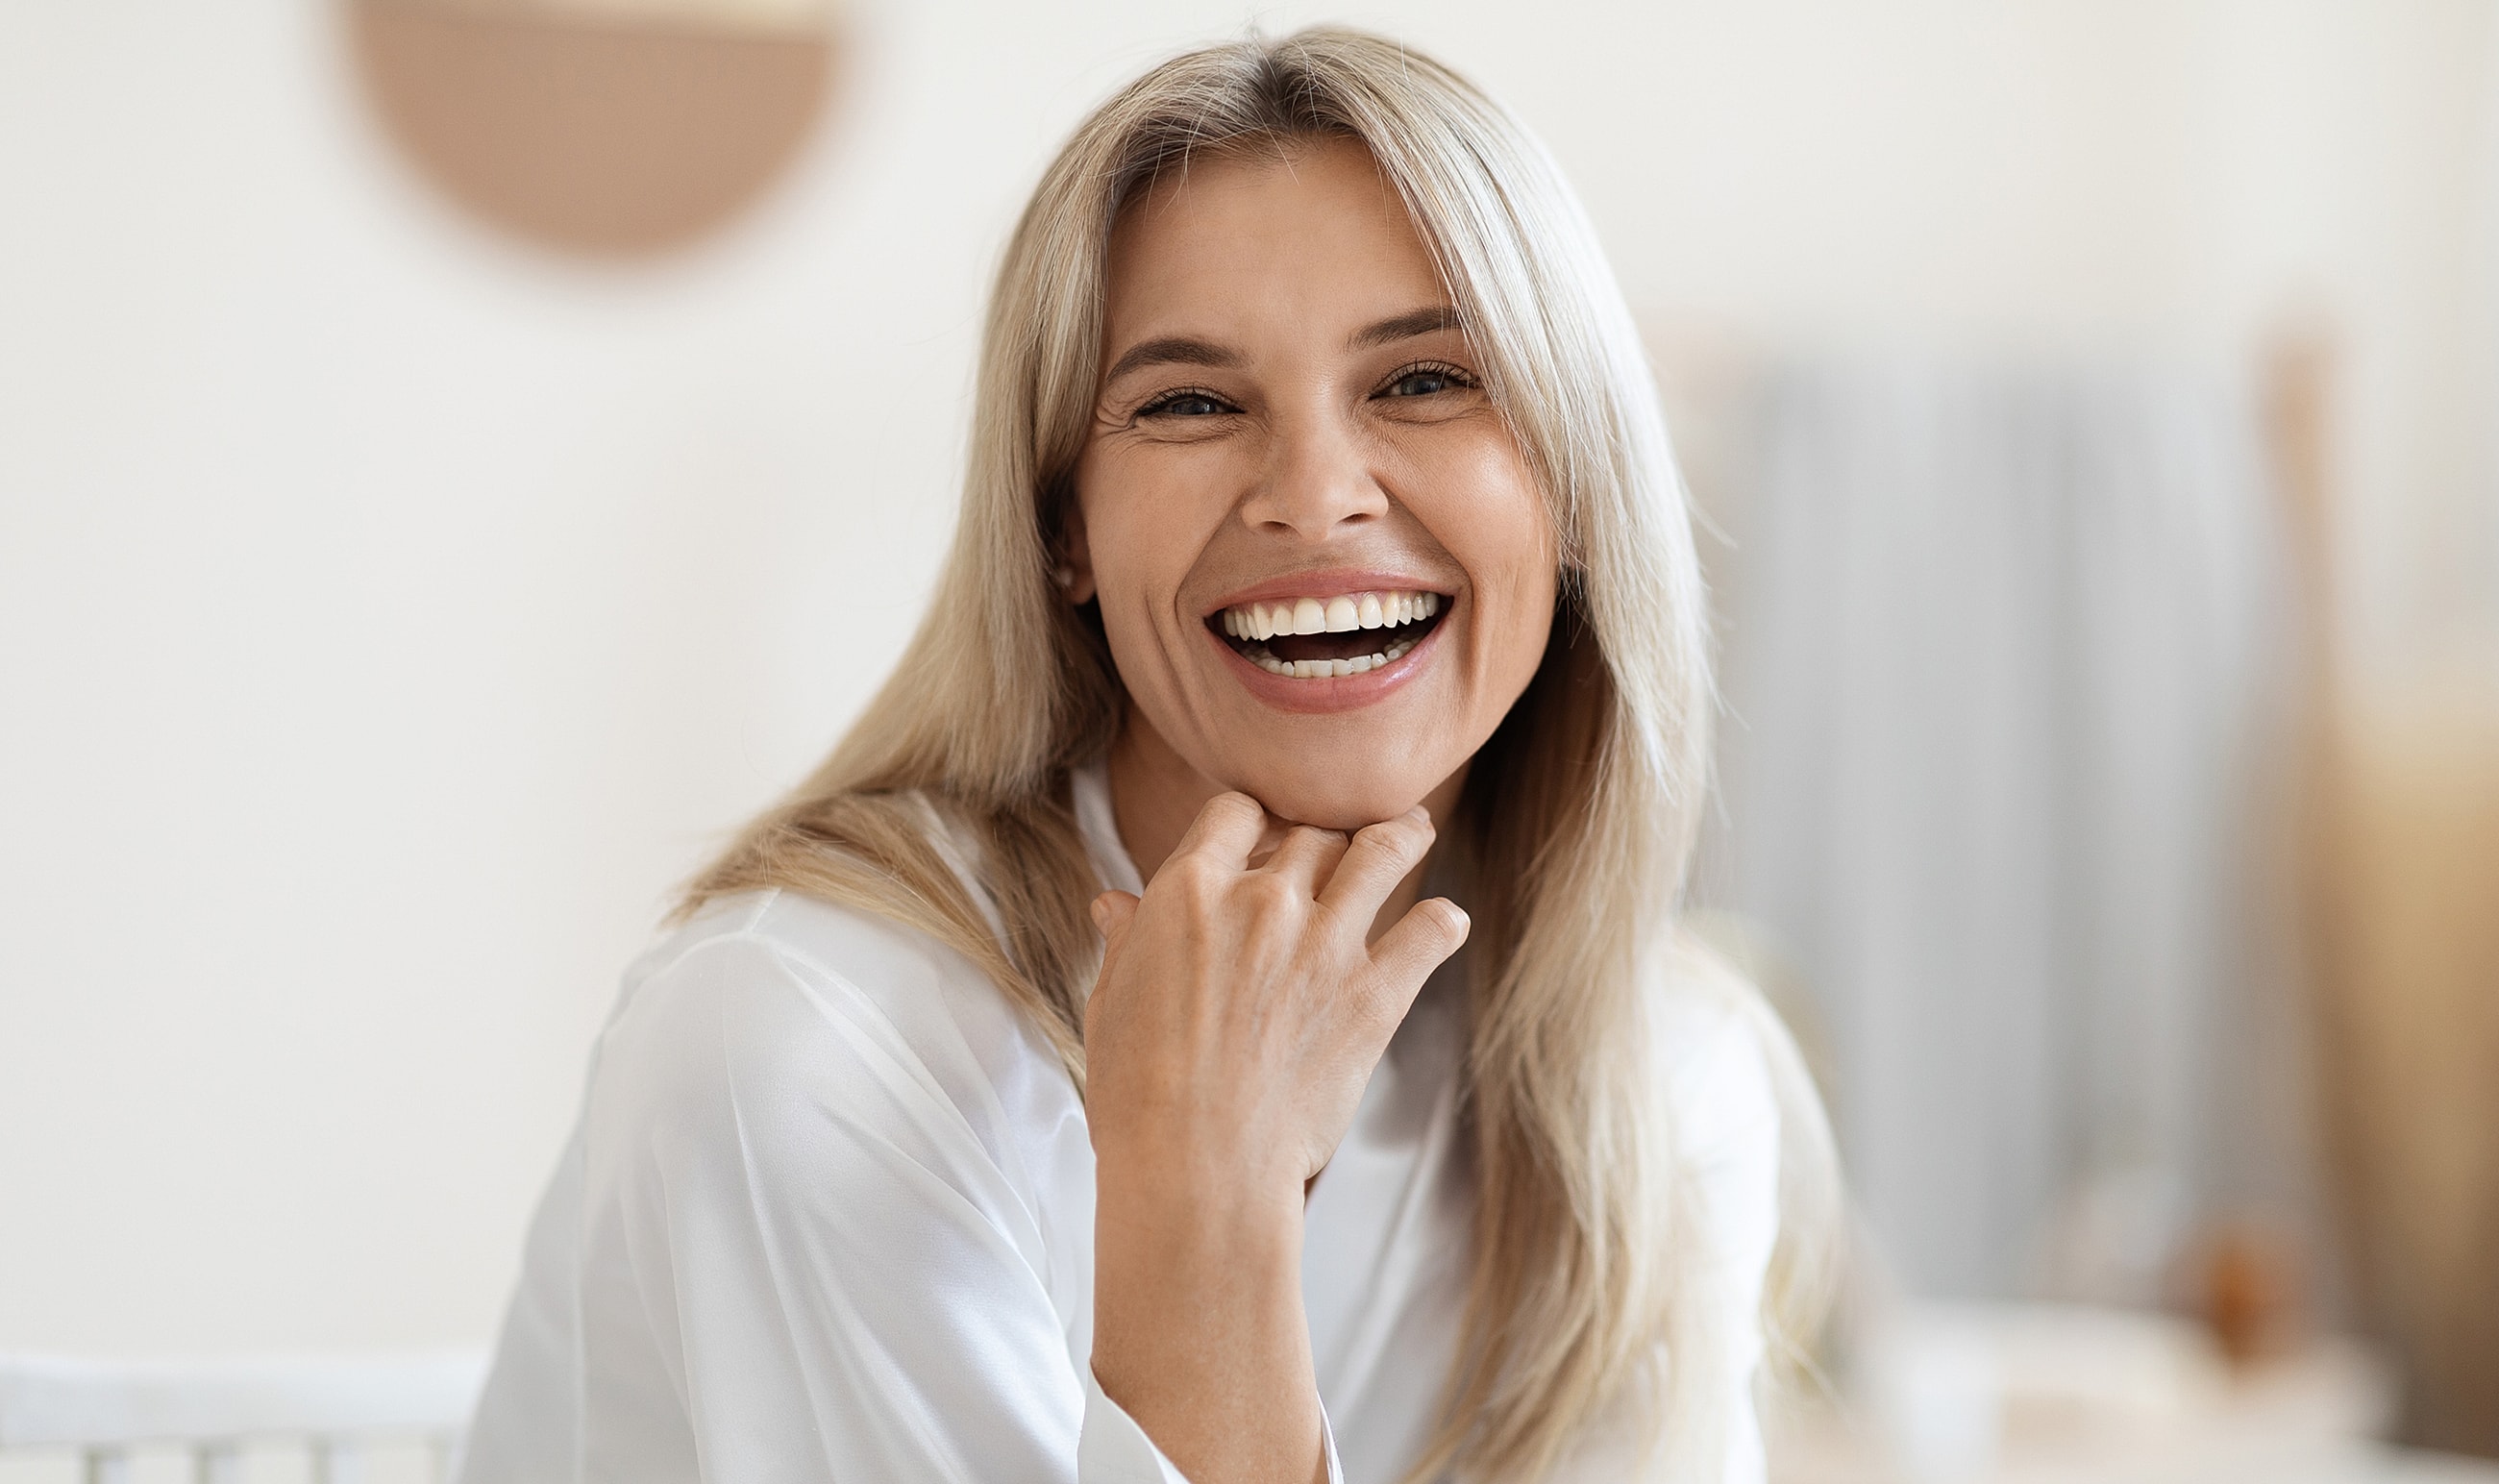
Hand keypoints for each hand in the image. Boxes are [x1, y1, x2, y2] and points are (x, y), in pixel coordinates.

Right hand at [1083, 792, 1467, 1483]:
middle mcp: (1261, 900)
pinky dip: (1442, 924)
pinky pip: (1430, 932)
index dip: (1252, 818)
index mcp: (1188, 891)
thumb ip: (1127, 943)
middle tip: (1338, 845)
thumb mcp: (1111, 1004)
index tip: (1264, 832)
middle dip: (1323, 836)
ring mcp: (1324, 944)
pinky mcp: (1375, 995)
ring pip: (1382, 852)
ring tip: (1412, 831)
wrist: (1194, 1168)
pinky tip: (1445, 924)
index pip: (1235, 811)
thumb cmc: (1137, 1096)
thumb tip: (1116, 904)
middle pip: (1312, 831)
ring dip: (1401, 836)